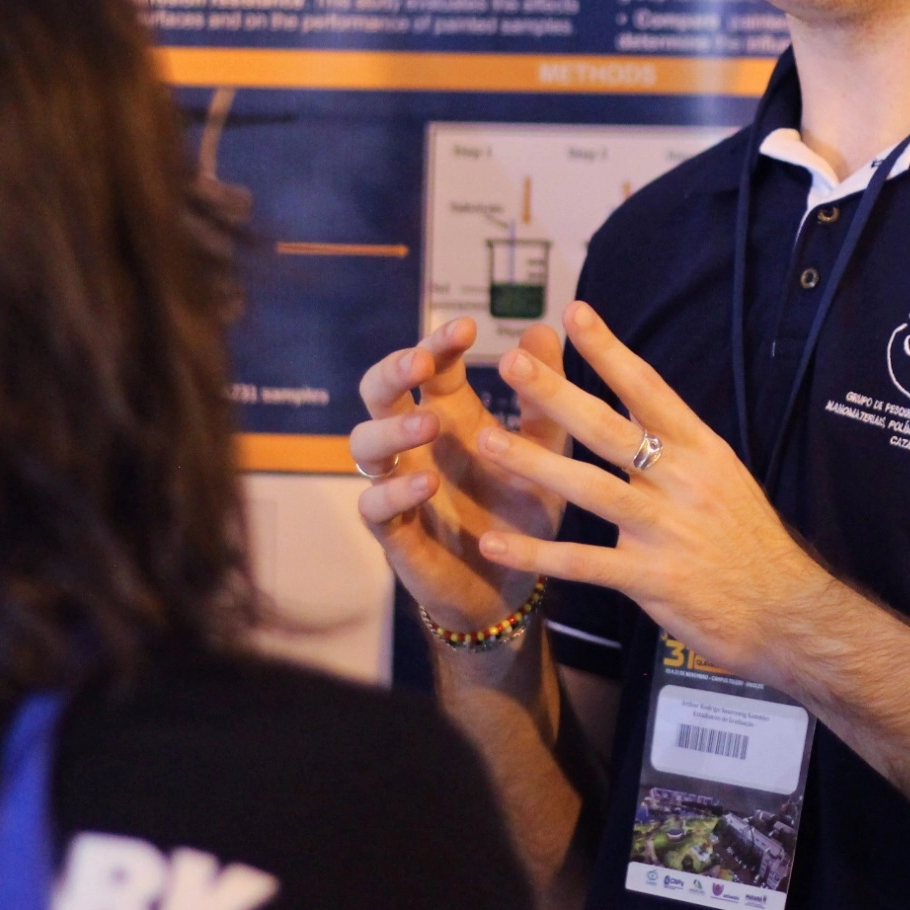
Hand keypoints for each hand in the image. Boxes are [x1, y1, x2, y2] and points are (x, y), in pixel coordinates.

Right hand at [351, 317, 570, 634]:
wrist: (512, 584)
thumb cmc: (522, 507)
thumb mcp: (545, 449)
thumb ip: (546, 395)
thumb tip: (545, 325)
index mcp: (450, 414)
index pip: (431, 365)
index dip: (440, 343)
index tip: (466, 327)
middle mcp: (415, 443)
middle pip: (379, 391)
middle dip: (393, 370)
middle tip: (420, 363)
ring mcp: (397, 484)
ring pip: (363, 443)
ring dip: (392, 429)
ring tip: (428, 423)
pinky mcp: (393, 531)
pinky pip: (373, 504)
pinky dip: (396, 490)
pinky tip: (428, 483)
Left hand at [473, 301, 838, 687]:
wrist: (788, 611)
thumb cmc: (748, 541)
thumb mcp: (722, 477)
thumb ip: (675, 445)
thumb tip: (634, 401)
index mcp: (701, 450)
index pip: (649, 389)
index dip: (609, 351)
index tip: (573, 313)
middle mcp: (683, 481)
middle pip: (610, 429)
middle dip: (558, 393)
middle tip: (512, 362)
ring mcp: (668, 530)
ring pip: (590, 488)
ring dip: (535, 463)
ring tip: (486, 440)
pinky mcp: (653, 579)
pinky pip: (583, 563)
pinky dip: (537, 553)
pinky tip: (494, 543)